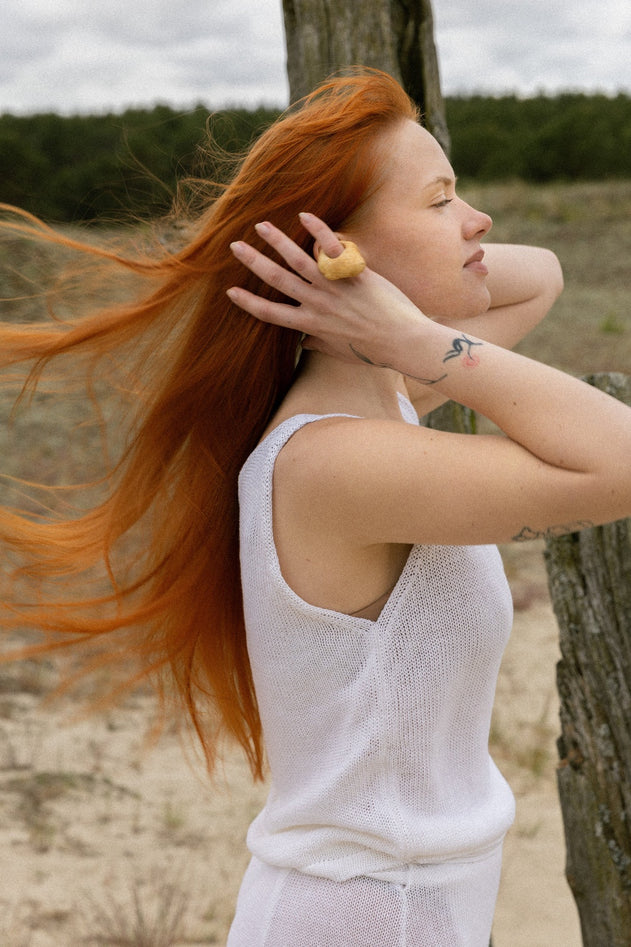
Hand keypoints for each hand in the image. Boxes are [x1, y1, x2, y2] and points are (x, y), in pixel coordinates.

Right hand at [227, 213, 426, 368]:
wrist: (403, 341)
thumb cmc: (373, 351)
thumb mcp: (340, 352)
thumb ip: (319, 345)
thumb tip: (304, 343)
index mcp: (311, 325)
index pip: (270, 314)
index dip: (248, 303)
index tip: (231, 291)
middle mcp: (317, 305)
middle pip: (277, 280)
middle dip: (253, 262)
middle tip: (235, 246)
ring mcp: (334, 288)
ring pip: (298, 260)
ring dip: (276, 241)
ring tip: (260, 225)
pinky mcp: (353, 274)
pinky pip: (331, 248)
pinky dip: (317, 230)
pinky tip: (304, 215)